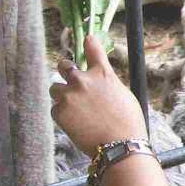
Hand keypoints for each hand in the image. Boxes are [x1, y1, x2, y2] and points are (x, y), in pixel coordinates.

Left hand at [50, 36, 147, 157]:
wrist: (120, 146)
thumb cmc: (128, 123)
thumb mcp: (124, 95)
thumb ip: (107, 83)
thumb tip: (98, 81)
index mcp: (103, 73)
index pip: (93, 48)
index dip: (89, 43)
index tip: (87, 39)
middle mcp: (83, 80)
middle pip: (64, 65)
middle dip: (66, 71)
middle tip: (71, 82)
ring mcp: (69, 95)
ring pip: (55, 89)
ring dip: (63, 96)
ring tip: (77, 111)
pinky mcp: (59, 111)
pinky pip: (56, 109)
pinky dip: (63, 115)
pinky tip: (77, 124)